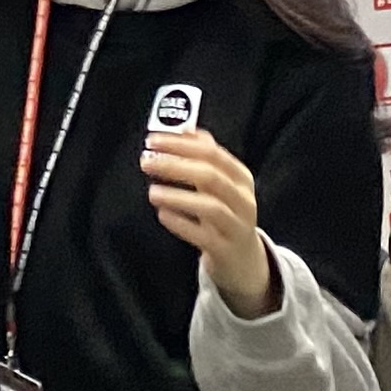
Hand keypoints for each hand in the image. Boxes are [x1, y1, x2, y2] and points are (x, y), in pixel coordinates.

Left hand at [141, 130, 279, 317]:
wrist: (244, 262)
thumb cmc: (226, 215)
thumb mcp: (222, 184)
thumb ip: (205, 156)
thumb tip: (184, 128)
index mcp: (241, 177)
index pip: (212, 153)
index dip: (181, 144)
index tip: (153, 140)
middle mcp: (243, 200)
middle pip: (210, 176)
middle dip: (175, 165)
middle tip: (146, 162)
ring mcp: (237, 226)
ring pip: (210, 206)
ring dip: (178, 196)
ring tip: (152, 191)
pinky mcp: (226, 250)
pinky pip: (203, 236)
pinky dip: (181, 224)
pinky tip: (162, 214)